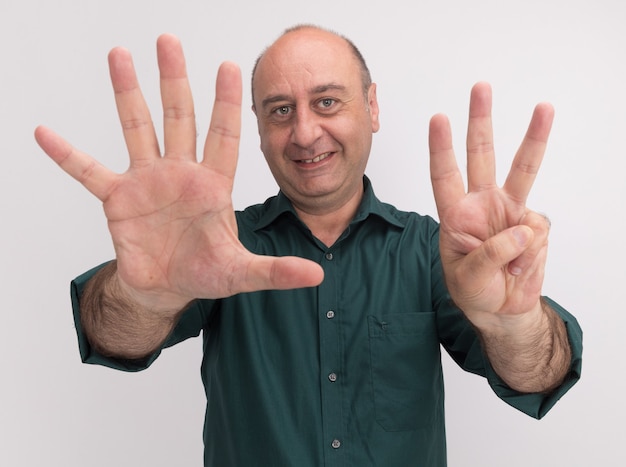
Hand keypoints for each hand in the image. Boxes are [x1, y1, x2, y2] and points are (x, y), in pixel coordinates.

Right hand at [35, 34, 322, 310]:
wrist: (167, 289)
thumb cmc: (205, 274)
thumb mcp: (242, 273)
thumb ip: (276, 271)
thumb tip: (318, 274)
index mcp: (213, 185)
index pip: (224, 135)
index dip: (227, 103)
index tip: (229, 66)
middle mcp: (180, 173)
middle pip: (179, 117)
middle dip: (175, 79)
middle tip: (168, 40)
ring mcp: (147, 182)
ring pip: (138, 128)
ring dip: (128, 93)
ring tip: (119, 55)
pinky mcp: (117, 199)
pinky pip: (88, 171)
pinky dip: (67, 154)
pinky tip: (45, 132)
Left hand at [428, 82, 552, 327]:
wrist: (502, 310)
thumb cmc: (474, 292)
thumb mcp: (467, 279)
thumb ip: (490, 254)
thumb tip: (521, 230)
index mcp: (456, 214)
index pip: (444, 176)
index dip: (441, 148)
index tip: (438, 118)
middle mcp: (482, 205)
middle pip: (482, 156)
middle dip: (481, 121)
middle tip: (481, 88)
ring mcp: (510, 212)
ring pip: (523, 169)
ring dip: (533, 138)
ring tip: (544, 108)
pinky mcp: (534, 226)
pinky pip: (537, 230)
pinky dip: (530, 254)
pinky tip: (520, 267)